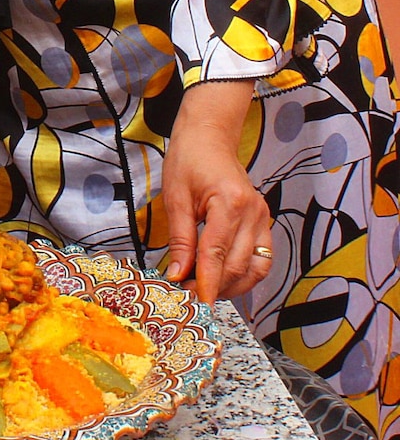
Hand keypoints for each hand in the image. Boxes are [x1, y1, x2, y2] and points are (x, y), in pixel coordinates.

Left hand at [160, 81, 273, 304]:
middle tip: (189, 296)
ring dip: (233, 285)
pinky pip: (261, 258)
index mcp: (230, 202)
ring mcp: (262, 217)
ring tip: (205, 290)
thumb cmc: (189, 160)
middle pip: (238, 264)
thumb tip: (177, 274)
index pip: (217, 253)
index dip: (206, 281)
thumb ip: (180, 239)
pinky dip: (244, 274)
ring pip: (256, 267)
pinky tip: (223, 278)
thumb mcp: (175, 198)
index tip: (196, 302)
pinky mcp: (264, 221)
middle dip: (215, 286)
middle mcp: (253, 212)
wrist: (209, 137)